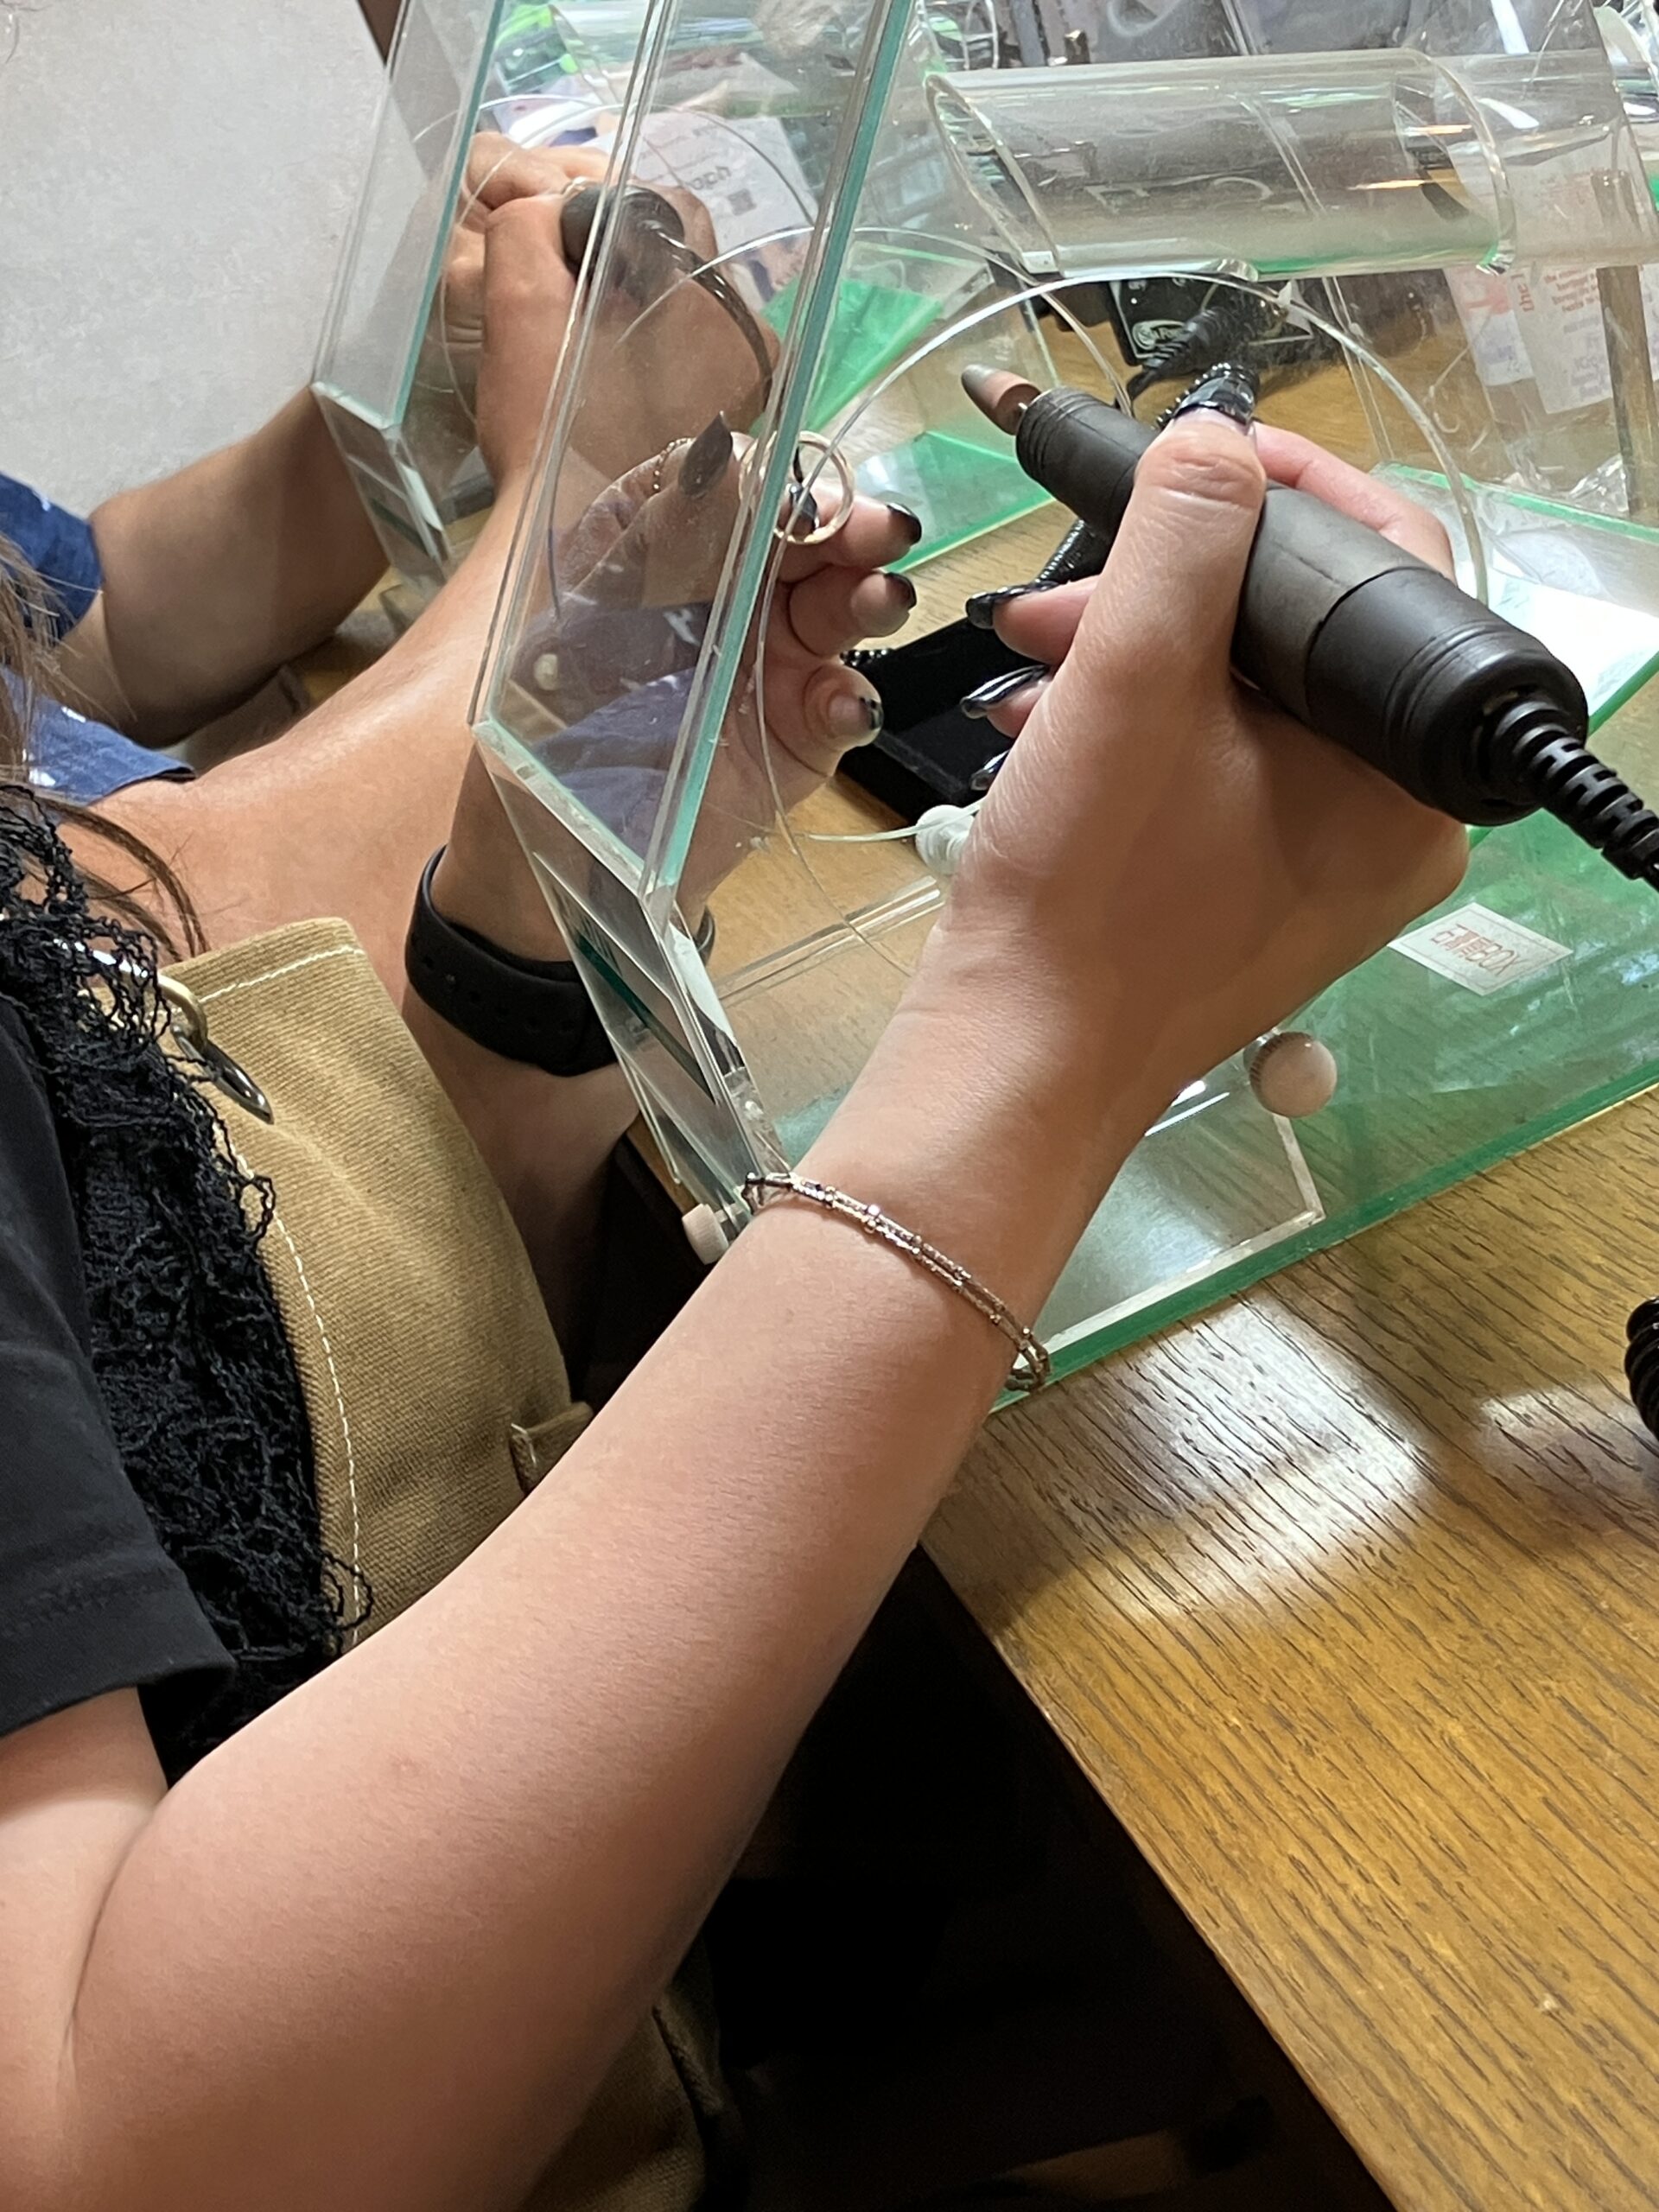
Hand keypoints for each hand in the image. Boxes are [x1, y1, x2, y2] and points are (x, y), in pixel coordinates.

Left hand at [437, 433, 915, 958]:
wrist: (554, 869)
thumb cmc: (543, 741)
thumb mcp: (576, 633)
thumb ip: (650, 549)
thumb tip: (720, 459)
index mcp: (660, 546)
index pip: (733, 488)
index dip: (775, 485)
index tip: (798, 502)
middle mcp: (724, 594)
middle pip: (804, 538)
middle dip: (848, 526)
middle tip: (879, 532)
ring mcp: (769, 663)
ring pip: (838, 607)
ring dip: (867, 596)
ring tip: (877, 600)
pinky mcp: (797, 735)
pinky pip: (841, 705)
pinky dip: (852, 701)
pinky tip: (842, 704)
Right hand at [456, 135, 771, 495]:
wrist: (576, 549)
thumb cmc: (551, 431)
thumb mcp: (520, 306)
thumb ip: (529, 228)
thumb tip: (550, 211)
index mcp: (714, 298)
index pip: (668, 210)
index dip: (603, 218)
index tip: (561, 257)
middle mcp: (753, 343)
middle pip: (685, 267)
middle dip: (624, 274)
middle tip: (566, 311)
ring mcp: (751, 398)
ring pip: (692, 323)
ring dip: (641, 324)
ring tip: (586, 361)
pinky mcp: (735, 444)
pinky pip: (698, 378)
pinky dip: (657, 374)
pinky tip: (612, 401)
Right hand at [910, 415, 1467, 1159]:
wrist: (1014, 1060)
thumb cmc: (1085, 893)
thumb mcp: (1134, 680)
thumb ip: (1186, 535)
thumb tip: (1213, 442)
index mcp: (1406, 777)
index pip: (1391, 574)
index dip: (1289, 492)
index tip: (1193, 459)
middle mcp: (1390, 829)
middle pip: (1303, 641)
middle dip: (1172, 592)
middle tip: (1069, 591)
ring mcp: (1321, 872)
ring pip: (1246, 706)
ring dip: (1134, 658)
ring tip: (1034, 661)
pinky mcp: (1253, 899)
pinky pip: (1215, 773)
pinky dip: (1137, 733)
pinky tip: (1049, 728)